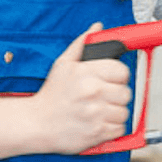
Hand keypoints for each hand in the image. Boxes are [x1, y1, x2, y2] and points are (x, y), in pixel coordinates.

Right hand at [27, 23, 132, 153]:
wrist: (36, 124)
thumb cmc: (51, 96)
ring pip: (124, 112)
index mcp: (86, 74)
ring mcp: (96, 114)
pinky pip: (119, 128)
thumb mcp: (63, 64)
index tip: (110, 80)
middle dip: (117, 95)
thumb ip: (82, 44)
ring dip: (115, 112)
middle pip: (126, 93)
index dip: (118, 76)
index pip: (122, 71)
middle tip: (104, 97)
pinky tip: (99, 122)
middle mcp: (93, 93)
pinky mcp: (97, 133)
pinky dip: (112, 127)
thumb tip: (97, 28)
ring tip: (100, 110)